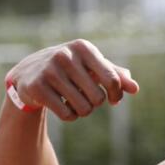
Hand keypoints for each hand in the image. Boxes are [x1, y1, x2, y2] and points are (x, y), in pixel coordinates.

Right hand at [6, 39, 138, 121]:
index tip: (114, 100)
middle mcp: (65, 55)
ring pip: (83, 108)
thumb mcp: (93, 67)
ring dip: (82, 111)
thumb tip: (135, 88)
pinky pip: (67, 115)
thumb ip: (116, 75)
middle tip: (85, 97)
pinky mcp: (36, 87)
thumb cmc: (71, 69)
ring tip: (72, 101)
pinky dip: (69, 116)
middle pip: (98, 98)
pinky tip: (61, 106)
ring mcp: (49, 71)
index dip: (116, 94)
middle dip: (95, 103)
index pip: (112, 79)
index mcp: (83, 48)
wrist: (29, 72)